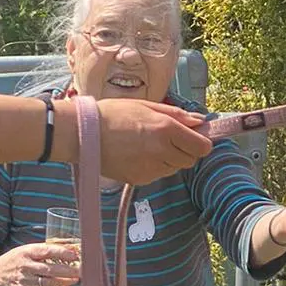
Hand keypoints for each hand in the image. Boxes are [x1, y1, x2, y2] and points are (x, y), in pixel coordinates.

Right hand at [0, 242, 79, 285]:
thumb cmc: (16, 260)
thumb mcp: (26, 250)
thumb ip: (45, 250)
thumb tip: (70, 249)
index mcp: (26, 252)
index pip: (46, 251)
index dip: (62, 253)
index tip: (75, 255)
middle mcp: (25, 266)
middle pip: (50, 269)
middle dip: (68, 271)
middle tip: (82, 271)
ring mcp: (25, 280)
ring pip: (48, 282)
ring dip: (65, 282)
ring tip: (76, 280)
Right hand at [96, 100, 211, 183]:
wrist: (83, 134)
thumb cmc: (113, 114)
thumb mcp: (146, 106)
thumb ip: (177, 115)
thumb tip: (200, 122)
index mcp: (166, 129)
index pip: (202, 147)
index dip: (200, 142)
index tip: (193, 137)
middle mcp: (162, 151)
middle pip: (190, 160)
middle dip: (184, 150)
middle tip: (166, 138)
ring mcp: (152, 168)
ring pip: (174, 168)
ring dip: (169, 159)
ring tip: (147, 145)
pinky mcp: (141, 179)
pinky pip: (158, 174)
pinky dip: (154, 166)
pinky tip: (137, 154)